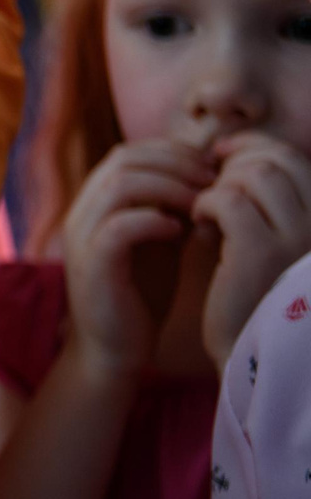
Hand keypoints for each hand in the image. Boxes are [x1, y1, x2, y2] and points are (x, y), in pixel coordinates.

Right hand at [58, 138, 215, 376]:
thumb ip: (169, 207)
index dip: (171, 153)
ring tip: (199, 204)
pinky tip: (179, 232)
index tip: (208, 170)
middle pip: (123, 160)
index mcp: (93, 204)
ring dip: (168, 187)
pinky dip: (154, 221)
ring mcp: (81, 238)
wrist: (114, 347)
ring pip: (120, 185)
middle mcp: (80, 214)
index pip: (127, 153)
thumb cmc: (139, 294)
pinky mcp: (91, 265)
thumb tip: (204, 175)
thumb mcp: (159, 240)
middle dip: (175, 164)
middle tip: (211, 182)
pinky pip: (119, 226)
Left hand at [195, 131, 310, 369]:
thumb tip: (230, 152)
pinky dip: (204, 205)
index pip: (294, 157)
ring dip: (219, 187)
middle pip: (275, 159)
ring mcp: (299, 238)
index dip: (253, 148)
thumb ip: (261, 199)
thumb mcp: (264, 239)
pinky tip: (198, 227)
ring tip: (205, 215)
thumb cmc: (250, 292)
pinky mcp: (262, 253)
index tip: (220, 158)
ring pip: (253, 174)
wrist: (246, 350)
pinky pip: (227, 201)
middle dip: (233, 166)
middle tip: (207, 190)